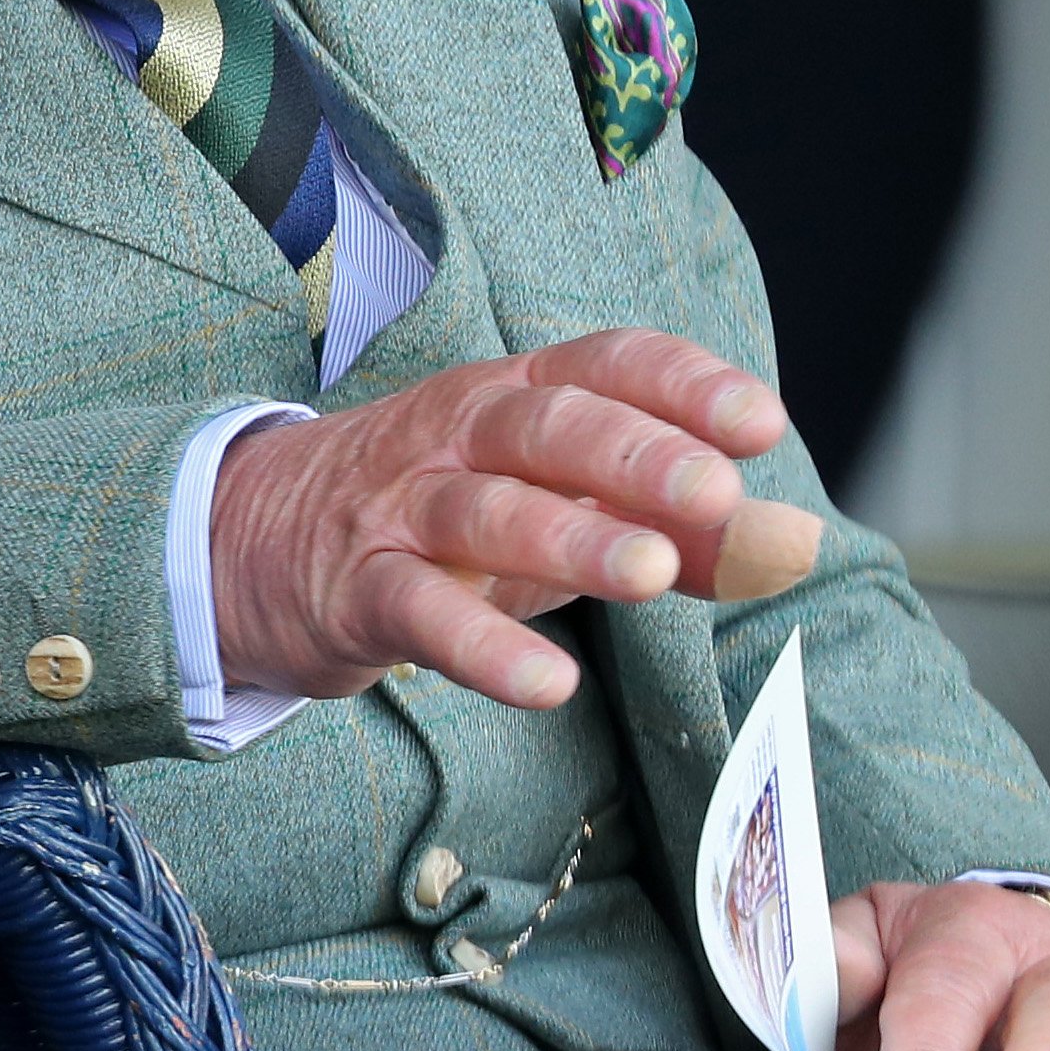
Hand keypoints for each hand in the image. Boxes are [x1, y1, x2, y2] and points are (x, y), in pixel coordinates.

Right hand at [208, 328, 786, 704]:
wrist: (252, 544)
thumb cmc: (435, 518)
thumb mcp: (553, 504)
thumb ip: (675, 526)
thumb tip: (796, 543)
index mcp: (514, 398)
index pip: (601, 365)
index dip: (680, 385)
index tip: (760, 421)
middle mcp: (458, 437)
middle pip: (547, 424)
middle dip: (636, 453)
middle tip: (716, 491)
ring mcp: (402, 509)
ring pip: (488, 510)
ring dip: (571, 536)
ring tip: (652, 573)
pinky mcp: (357, 589)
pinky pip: (420, 612)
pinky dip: (482, 647)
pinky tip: (547, 685)